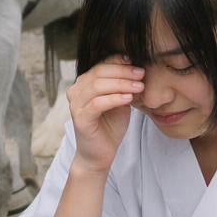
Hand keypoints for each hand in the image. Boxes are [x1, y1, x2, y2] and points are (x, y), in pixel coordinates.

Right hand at [65, 57, 143, 172]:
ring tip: (140, 86)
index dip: (119, 62)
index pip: (101, 65)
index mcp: (84, 83)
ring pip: (98, 86)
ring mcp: (75, 105)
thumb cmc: (109, 126)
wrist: (99, 154)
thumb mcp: (120, 101)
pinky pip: (97, 104)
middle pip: (99, 72)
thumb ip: (123, 86)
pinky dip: (115, 98)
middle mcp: (76, 91)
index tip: (138, 63)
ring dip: (121, 84)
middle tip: (141, 74)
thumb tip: (138, 69)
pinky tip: (129, 98)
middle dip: (123, 72)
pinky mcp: (80, 119)